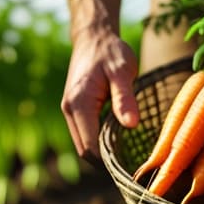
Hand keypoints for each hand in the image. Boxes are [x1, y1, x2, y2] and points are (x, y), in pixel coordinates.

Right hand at [55, 0, 132, 158]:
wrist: (94, 37)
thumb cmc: (111, 52)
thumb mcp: (123, 72)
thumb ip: (125, 98)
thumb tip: (131, 125)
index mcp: (80, 104)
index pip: (90, 147)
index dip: (107, 161)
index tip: (130, 166)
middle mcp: (70, 110)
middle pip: (85, 150)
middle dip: (105, 160)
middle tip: (133, 164)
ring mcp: (70, 110)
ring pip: (83, 143)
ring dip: (102, 151)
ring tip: (128, 154)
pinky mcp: (75, 109)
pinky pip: (85, 133)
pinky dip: (99, 141)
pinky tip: (119, 139)